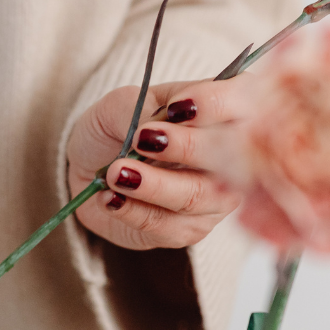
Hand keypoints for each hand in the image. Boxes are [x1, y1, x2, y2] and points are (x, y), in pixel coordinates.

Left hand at [68, 78, 247, 250]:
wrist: (89, 171)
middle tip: (142, 140)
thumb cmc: (115, 129)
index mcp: (221, 109)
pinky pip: (169, 225)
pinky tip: (110, 198)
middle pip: (230, 154)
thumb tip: (155, 128)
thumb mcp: (119, 104)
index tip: (176, 108)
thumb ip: (140, 109)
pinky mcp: (192, 229)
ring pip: (198, 195)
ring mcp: (217, 196)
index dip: (215, 104)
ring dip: (154, 185)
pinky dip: (134, 211)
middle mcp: (231, 155)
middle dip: (188, 147)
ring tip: (115, 173)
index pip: (239, 100)